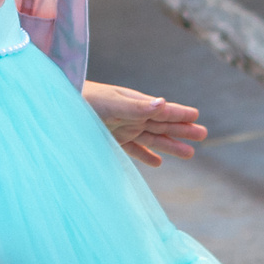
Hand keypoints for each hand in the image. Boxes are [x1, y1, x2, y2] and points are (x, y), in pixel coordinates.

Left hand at [82, 82, 206, 166]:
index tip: (197, 116)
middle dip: (182, 130)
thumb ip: (138, 107)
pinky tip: (158, 164)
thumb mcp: (112, 104)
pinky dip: (146, 156)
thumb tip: (164, 103)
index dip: (180, 113)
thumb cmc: (85, 100)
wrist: (59, 107)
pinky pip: (134, 150)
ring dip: (170, 146)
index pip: (163, 110)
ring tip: (190, 154)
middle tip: (203, 135)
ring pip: (153, 139)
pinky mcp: (111, 141)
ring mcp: (123, 128)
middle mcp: (132, 116)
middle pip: (163, 125)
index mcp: (135, 103)